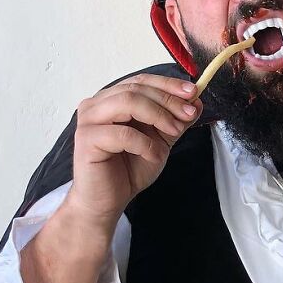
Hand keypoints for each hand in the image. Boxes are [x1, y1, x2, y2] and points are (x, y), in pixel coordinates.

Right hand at [69, 74, 200, 226]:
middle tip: (189, 114)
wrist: (109, 201)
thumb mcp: (161, 141)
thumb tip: (196, 102)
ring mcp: (88, 120)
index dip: (168, 84)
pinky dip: (145, 144)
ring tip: (174, 132)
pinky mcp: (86, 140)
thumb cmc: (129, 170)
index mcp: (112, 100)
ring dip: (158, 115)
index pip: (141, 81)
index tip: (193, 92)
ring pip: (127, 102)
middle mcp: (97, 105)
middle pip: (136, 89)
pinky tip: (155, 156)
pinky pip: (121, 134)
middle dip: (168, 100)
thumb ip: (175, 121)